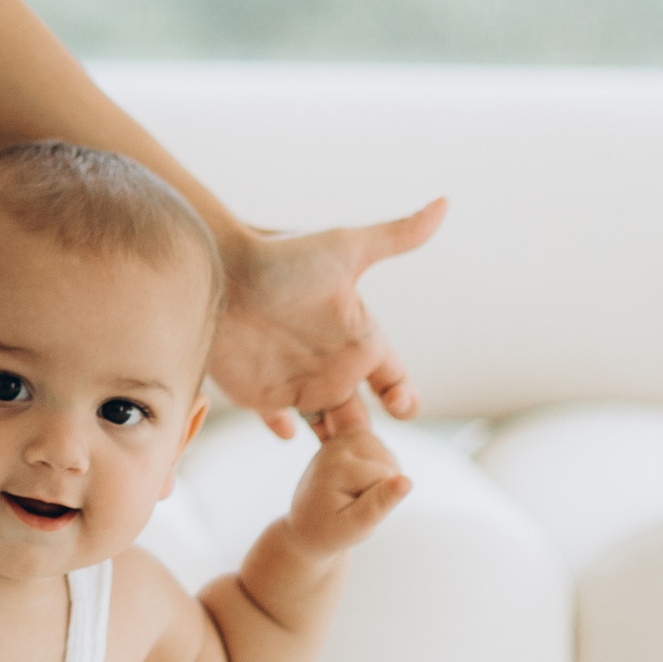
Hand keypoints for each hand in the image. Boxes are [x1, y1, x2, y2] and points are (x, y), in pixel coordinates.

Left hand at [210, 198, 447, 435]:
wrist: (218, 269)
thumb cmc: (283, 258)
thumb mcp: (345, 248)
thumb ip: (396, 236)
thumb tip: (444, 202)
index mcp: (359, 338)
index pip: (394, 379)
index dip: (403, 398)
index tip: (402, 407)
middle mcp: (332, 365)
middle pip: (363, 413)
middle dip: (372, 436)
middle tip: (373, 453)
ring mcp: (297, 381)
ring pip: (327, 426)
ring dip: (336, 444)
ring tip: (341, 459)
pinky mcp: (260, 394)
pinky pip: (280, 423)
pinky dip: (286, 432)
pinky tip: (290, 433)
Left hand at [284, 393, 412, 554]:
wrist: (307, 526)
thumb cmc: (331, 531)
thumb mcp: (355, 527)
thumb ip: (380, 504)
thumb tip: (407, 481)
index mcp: (337, 467)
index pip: (389, 476)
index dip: (381, 499)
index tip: (353, 510)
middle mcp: (336, 446)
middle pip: (389, 462)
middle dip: (382, 487)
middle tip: (354, 504)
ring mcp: (339, 439)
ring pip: (387, 454)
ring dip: (381, 477)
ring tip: (356, 493)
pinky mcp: (345, 439)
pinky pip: (379, 448)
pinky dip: (377, 465)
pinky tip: (359, 481)